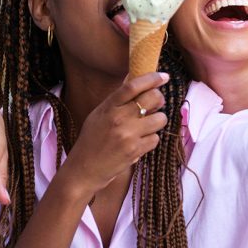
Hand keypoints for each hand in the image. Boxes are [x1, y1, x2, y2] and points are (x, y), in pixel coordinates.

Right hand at [62, 72, 169, 197]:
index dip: (151, 78)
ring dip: (157, 121)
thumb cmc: (91, 140)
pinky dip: (151, 140)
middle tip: (157, 103)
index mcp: (108, 107)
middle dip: (159, 98)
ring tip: (147, 126)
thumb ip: (117, 100)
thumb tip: (134, 79)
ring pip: (160, 119)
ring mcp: (128, 135)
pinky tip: (140, 142)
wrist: (83, 170)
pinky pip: (155, 138)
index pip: (133, 86)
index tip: (163, 76)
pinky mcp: (135, 151)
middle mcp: (118, 118)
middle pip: (152, 98)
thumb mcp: (99, 115)